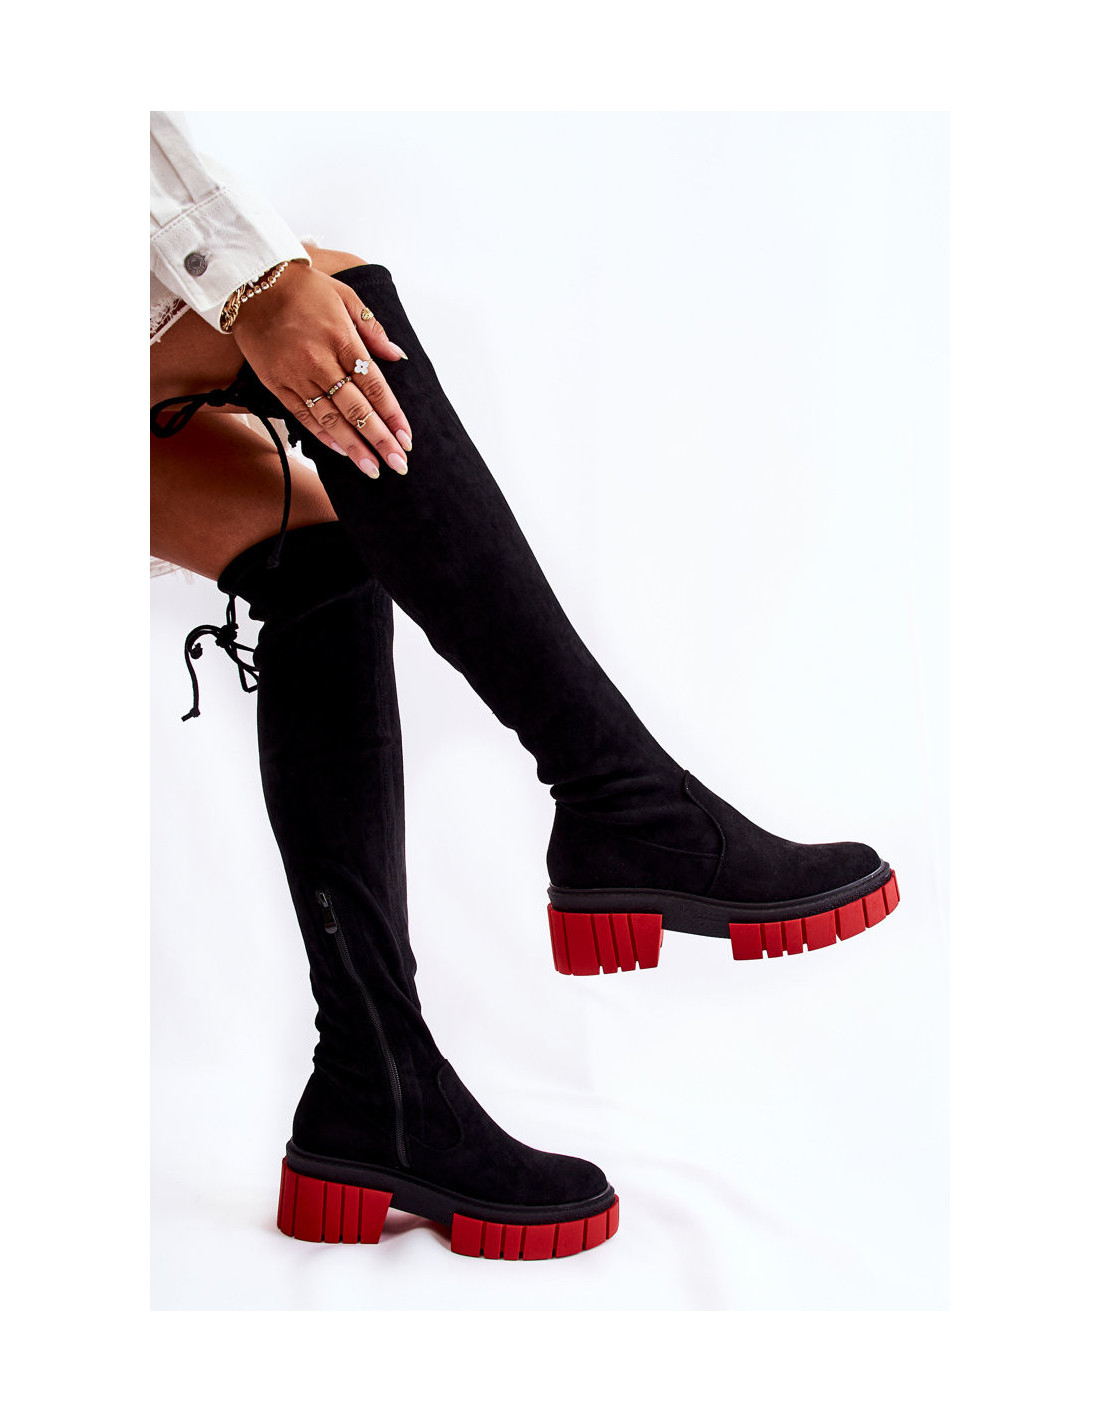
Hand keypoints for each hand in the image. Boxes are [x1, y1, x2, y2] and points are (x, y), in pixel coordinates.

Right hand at [230, 261, 411, 477]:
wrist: (252, 281)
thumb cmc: (303, 287)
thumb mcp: (345, 295)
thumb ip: (373, 329)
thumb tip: (397, 355)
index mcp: (342, 338)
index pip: (374, 386)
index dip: (392, 415)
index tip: (406, 438)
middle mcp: (319, 360)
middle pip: (355, 409)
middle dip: (379, 440)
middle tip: (397, 464)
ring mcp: (296, 374)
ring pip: (329, 419)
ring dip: (353, 447)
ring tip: (371, 468)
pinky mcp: (276, 383)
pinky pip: (302, 415)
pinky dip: (322, 435)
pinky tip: (341, 452)